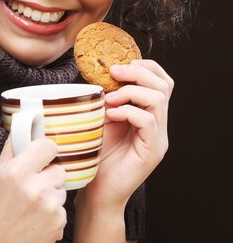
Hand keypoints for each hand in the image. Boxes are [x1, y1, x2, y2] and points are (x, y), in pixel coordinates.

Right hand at [0, 137, 66, 242]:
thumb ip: (11, 150)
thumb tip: (23, 126)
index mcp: (17, 172)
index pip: (48, 146)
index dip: (44, 150)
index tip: (40, 155)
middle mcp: (35, 189)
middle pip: (58, 169)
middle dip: (47, 175)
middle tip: (31, 186)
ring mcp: (49, 208)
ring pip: (61, 189)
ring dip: (50, 194)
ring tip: (31, 205)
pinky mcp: (59, 224)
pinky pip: (62, 209)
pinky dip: (53, 213)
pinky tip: (35, 218)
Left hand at [78, 59, 171, 207]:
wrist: (96, 191)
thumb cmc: (94, 156)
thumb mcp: (99, 120)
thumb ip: (105, 99)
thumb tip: (96, 74)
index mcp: (148, 114)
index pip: (161, 80)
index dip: (144, 66)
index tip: (117, 66)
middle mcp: (158, 124)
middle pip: (163, 85)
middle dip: (137, 72)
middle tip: (113, 73)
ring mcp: (158, 138)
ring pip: (157, 99)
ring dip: (130, 91)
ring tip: (108, 99)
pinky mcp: (153, 151)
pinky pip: (148, 121)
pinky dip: (128, 111)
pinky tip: (110, 115)